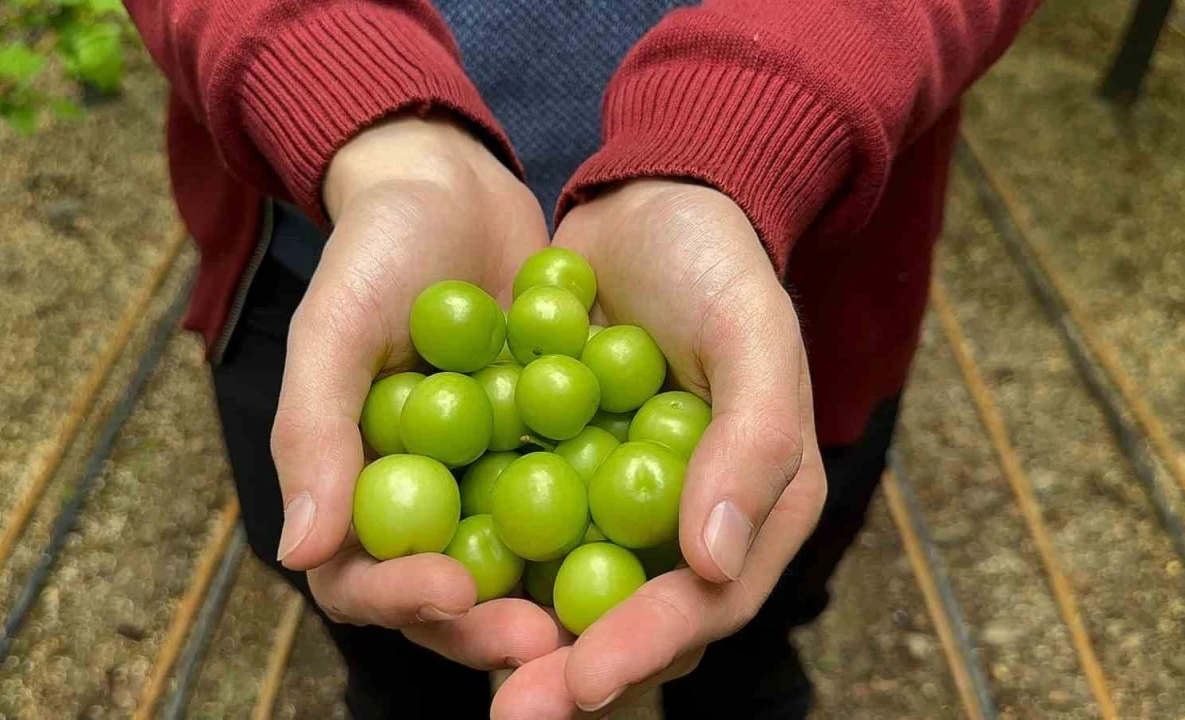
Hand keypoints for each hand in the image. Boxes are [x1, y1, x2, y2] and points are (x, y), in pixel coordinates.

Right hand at [271, 115, 560, 669]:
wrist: (451, 187)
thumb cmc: (375, 250)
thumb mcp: (335, 326)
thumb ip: (314, 431)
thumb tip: (300, 551)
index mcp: (356, 489)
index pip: (362, 578)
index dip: (401, 598)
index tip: (452, 590)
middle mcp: (424, 501)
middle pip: (449, 596)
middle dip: (493, 625)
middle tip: (549, 638)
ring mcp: (489, 482)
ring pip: (520, 566)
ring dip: (557, 596)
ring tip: (608, 612)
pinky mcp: (551, 453)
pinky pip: (578, 502)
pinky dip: (607, 524)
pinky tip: (657, 534)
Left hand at [491, 180, 827, 717]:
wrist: (645, 203)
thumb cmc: (715, 262)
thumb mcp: (753, 332)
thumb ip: (752, 443)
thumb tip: (713, 565)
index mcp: (754, 510)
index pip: (706, 605)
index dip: (646, 648)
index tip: (582, 678)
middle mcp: (685, 527)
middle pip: (630, 624)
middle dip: (569, 672)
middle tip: (509, 706)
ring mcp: (616, 506)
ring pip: (566, 595)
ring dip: (515, 632)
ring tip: (458, 648)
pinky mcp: (557, 476)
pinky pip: (519, 534)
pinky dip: (482, 559)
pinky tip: (430, 578)